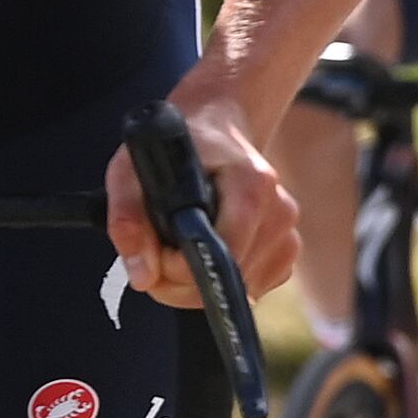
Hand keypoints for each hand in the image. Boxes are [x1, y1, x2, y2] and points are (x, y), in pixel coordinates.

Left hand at [113, 78, 298, 303]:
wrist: (217, 127)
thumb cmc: (173, 148)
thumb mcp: (132, 169)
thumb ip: (129, 219)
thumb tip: (143, 276)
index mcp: (251, 182)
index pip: (223, 253)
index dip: (180, 267)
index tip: (154, 252)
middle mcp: (281, 209)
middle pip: (231, 277)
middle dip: (183, 281)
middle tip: (156, 254)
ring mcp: (289, 231)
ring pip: (241, 289)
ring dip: (199, 285)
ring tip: (178, 250)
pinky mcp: (288, 250)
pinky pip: (253, 287)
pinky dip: (221, 281)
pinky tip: (206, 251)